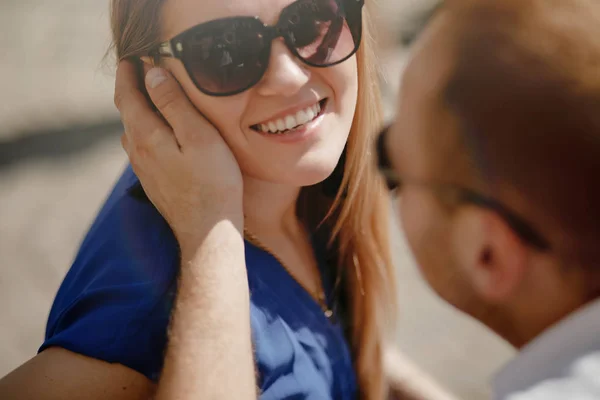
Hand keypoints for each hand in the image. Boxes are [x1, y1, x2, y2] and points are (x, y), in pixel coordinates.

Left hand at [114, 60, 243, 247]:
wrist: (208, 231)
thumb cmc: (213, 182)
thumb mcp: (198, 136)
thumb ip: (173, 104)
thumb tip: (151, 74)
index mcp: (145, 136)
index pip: (127, 96)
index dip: (128, 74)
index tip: (133, 57)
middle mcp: (137, 152)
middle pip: (128, 113)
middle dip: (132, 90)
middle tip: (142, 72)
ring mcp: (143, 170)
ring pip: (134, 132)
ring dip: (139, 112)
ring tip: (153, 99)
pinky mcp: (154, 183)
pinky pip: (143, 148)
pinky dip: (148, 131)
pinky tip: (162, 135)